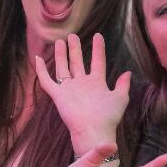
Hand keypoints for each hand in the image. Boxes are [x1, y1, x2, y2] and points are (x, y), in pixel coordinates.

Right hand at [35, 33, 130, 154]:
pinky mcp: (58, 95)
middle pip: (77, 61)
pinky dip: (41, 70)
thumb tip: (128, 72)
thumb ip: (122, 85)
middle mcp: (82, 83)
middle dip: (75, 49)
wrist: (94, 130)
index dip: (98, 48)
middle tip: (72, 35)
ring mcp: (69, 88)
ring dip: (61, 54)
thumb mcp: (120, 98)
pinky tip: (38, 58)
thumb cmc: (108, 116)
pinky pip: (46, 80)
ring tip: (60, 41)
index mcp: (97, 82)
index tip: (98, 36)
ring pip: (63, 67)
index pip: (98, 61)